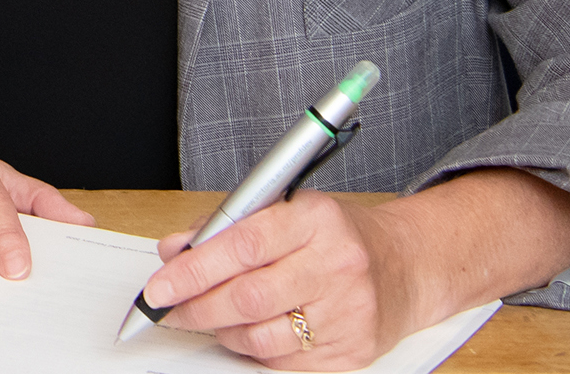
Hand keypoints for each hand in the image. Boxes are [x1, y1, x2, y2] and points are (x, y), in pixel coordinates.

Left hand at [140, 169, 569, 368]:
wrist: (410, 266)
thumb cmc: (341, 236)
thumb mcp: (290, 212)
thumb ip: (227, 227)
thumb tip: (173, 250)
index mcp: (318, 220)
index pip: (242, 246)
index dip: (192, 269)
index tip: (160, 285)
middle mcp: (338, 266)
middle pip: (247, 297)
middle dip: (196, 307)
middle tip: (169, 309)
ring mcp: (349, 314)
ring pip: (261, 337)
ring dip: (221, 332)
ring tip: (207, 319)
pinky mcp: (352, 352)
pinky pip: (283, 363)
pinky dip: (253, 352)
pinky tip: (243, 334)